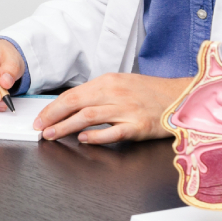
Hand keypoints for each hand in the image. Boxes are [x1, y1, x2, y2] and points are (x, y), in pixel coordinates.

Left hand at [32, 73, 193, 143]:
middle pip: (76, 104)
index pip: (73, 94)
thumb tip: (73, 106)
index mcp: (108, 81)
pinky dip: (95, 136)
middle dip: (53, 117)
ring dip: (65, 127)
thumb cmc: (151, 93)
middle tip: (40, 128)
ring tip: (52, 135)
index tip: (41, 117)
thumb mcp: (122, 85)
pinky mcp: (137, 125)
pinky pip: (112, 132)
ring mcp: (126, 109)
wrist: (182, 98)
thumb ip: (99, 94)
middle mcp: (115, 93)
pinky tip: (83, 139)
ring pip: (87, 117)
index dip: (53, 107)